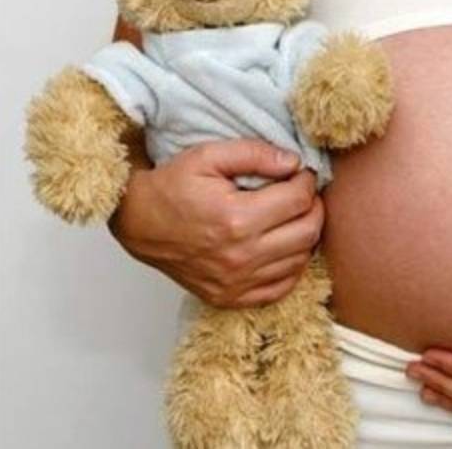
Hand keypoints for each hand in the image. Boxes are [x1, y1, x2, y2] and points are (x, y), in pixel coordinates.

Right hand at [108, 139, 323, 308]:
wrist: (137, 224)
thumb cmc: (171, 188)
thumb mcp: (207, 156)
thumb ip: (254, 154)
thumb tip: (293, 162)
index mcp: (236, 219)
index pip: (299, 200)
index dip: (307, 182)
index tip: (300, 174)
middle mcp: (240, 256)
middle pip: (308, 232)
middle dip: (313, 207)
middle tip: (302, 194)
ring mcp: (236, 282)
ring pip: (300, 260)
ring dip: (305, 236)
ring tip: (291, 217)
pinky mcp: (231, 298)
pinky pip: (282, 287)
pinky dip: (290, 266)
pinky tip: (282, 246)